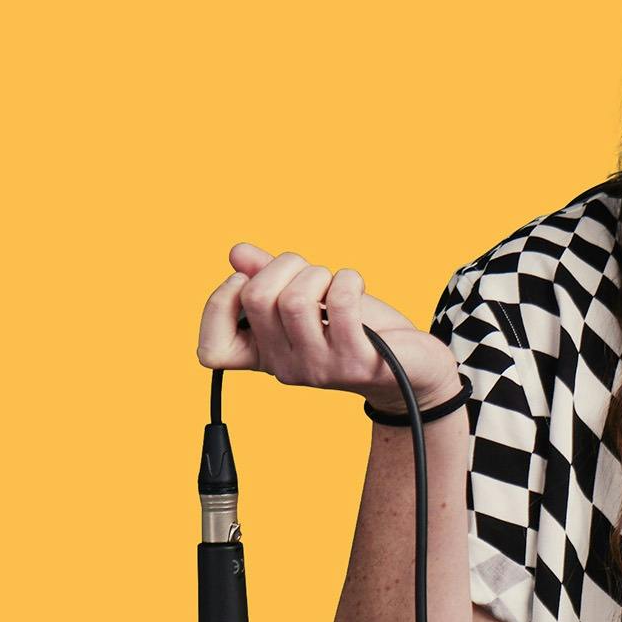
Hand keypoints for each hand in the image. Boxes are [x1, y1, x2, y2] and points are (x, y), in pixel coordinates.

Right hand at [198, 240, 455, 403]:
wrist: (410, 369)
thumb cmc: (356, 331)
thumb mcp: (308, 301)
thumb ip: (269, 277)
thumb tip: (237, 253)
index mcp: (264, 355)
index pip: (211, 350)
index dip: (218, 305)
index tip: (245, 283)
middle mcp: (286, 367)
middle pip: (256, 298)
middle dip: (284, 265)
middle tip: (310, 274)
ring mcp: (320, 368)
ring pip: (296, 299)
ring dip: (319, 273)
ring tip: (335, 283)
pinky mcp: (357, 361)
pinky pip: (340, 303)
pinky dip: (348, 281)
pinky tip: (355, 287)